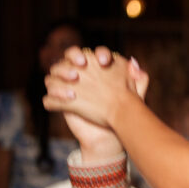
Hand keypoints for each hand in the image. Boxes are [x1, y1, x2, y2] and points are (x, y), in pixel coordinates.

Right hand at [47, 46, 149, 161]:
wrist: (111, 135)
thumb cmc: (123, 113)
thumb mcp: (135, 97)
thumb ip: (139, 79)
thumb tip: (133, 61)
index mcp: (97, 68)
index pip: (95, 53)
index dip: (99, 53)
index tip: (105, 61)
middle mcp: (80, 74)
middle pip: (70, 56)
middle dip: (74, 56)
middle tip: (82, 64)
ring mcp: (67, 87)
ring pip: (54, 72)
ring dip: (61, 72)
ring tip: (74, 79)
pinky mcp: (59, 103)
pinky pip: (49, 97)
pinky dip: (54, 95)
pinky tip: (68, 99)